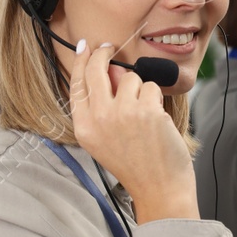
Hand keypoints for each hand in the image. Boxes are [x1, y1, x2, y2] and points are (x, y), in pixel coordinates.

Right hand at [69, 41, 197, 222]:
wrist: (159, 188)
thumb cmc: (135, 166)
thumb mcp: (104, 140)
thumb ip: (100, 107)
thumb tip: (110, 70)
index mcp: (84, 127)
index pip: (77, 84)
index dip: (82, 62)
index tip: (86, 48)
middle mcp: (99, 118)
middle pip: (98, 70)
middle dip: (104, 54)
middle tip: (110, 49)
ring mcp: (123, 112)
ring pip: (130, 77)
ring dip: (139, 89)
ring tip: (144, 115)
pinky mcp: (147, 110)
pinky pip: (151, 88)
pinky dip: (156, 99)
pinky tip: (157, 121)